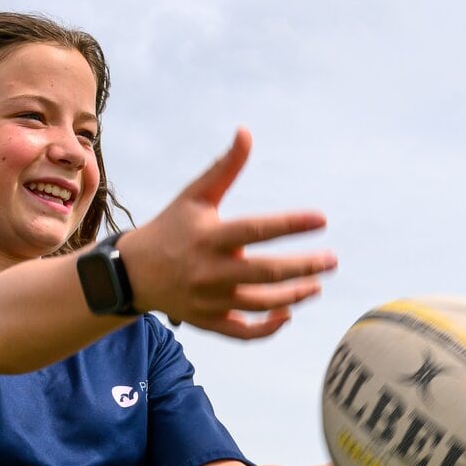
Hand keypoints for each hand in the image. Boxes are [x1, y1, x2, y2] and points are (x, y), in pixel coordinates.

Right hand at [117, 129, 335, 338]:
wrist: (134, 273)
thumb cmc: (172, 227)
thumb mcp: (194, 195)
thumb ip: (224, 167)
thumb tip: (246, 132)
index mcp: (208, 237)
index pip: (255, 230)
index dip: (290, 225)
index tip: (321, 219)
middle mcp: (210, 271)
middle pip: (265, 273)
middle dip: (303, 268)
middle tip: (331, 261)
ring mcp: (209, 301)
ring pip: (260, 304)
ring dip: (294, 296)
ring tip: (316, 284)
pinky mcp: (208, 322)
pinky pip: (244, 333)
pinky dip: (268, 329)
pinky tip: (288, 313)